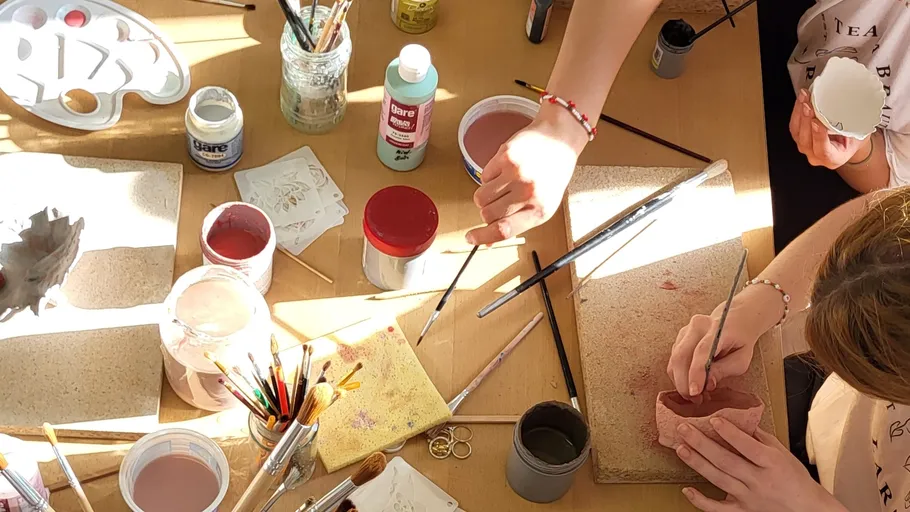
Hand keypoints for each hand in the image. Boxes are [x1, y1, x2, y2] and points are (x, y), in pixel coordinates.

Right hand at [465, 116, 581, 244]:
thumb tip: (489, 241)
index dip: (483, 236)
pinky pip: (483, 177)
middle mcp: (528, 193)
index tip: (470, 238)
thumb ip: (516, 223)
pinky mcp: (506, 157)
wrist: (560, 140)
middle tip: (498, 203)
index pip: (504, 230)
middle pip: (488, 214)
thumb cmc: (552, 176)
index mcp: (539, 210)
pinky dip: (490, 177)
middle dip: (487, 212)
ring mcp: (516, 174)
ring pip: (481, 197)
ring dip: (485, 196)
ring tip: (501, 186)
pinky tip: (505, 171)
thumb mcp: (542, 205)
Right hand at [667, 298, 763, 402]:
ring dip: (680, 381)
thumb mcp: (741, 359)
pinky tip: (689, 384)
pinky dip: (678, 376)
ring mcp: (685, 330)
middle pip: (681, 355)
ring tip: (694, 395)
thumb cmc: (740, 342)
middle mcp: (697, 325)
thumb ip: (724, 370)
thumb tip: (707, 384)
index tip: (695, 392)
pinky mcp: (679, 338)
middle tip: (694, 399)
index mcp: (717, 329)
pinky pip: (673, 360)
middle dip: (684, 382)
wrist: (735, 321)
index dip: (696, 373)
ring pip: (674, 359)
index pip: (702, 351)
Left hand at [675, 419, 846, 511]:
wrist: (808, 510)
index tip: (713, 419)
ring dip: (697, 463)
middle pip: (726, 461)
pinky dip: (701, 501)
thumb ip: (760, 438)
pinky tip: (687, 489)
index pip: (747, 446)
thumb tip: (739, 421)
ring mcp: (749, 498)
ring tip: (681, 448)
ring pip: (719, 479)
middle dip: (702, 443)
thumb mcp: (783, 453)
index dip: (729, 433)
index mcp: (772, 463)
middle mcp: (759, 481)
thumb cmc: (796, 480)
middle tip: (684, 429)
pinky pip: (718, 509)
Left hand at [789, 89, 869, 168]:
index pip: (823, 151)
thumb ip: (852, 126)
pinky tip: (801, 99)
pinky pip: (794, 125)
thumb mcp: (860, 133)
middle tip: (808, 106)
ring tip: (804, 98)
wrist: (849, 140)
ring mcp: (806, 147)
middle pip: (805, 141)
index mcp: (833, 159)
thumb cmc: (855, 138)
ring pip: (797, 132)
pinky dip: (797, 111)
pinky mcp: (800, 137)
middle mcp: (816, 156)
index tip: (817, 122)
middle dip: (805, 121)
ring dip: (799, 113)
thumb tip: (851, 108)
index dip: (819, 136)